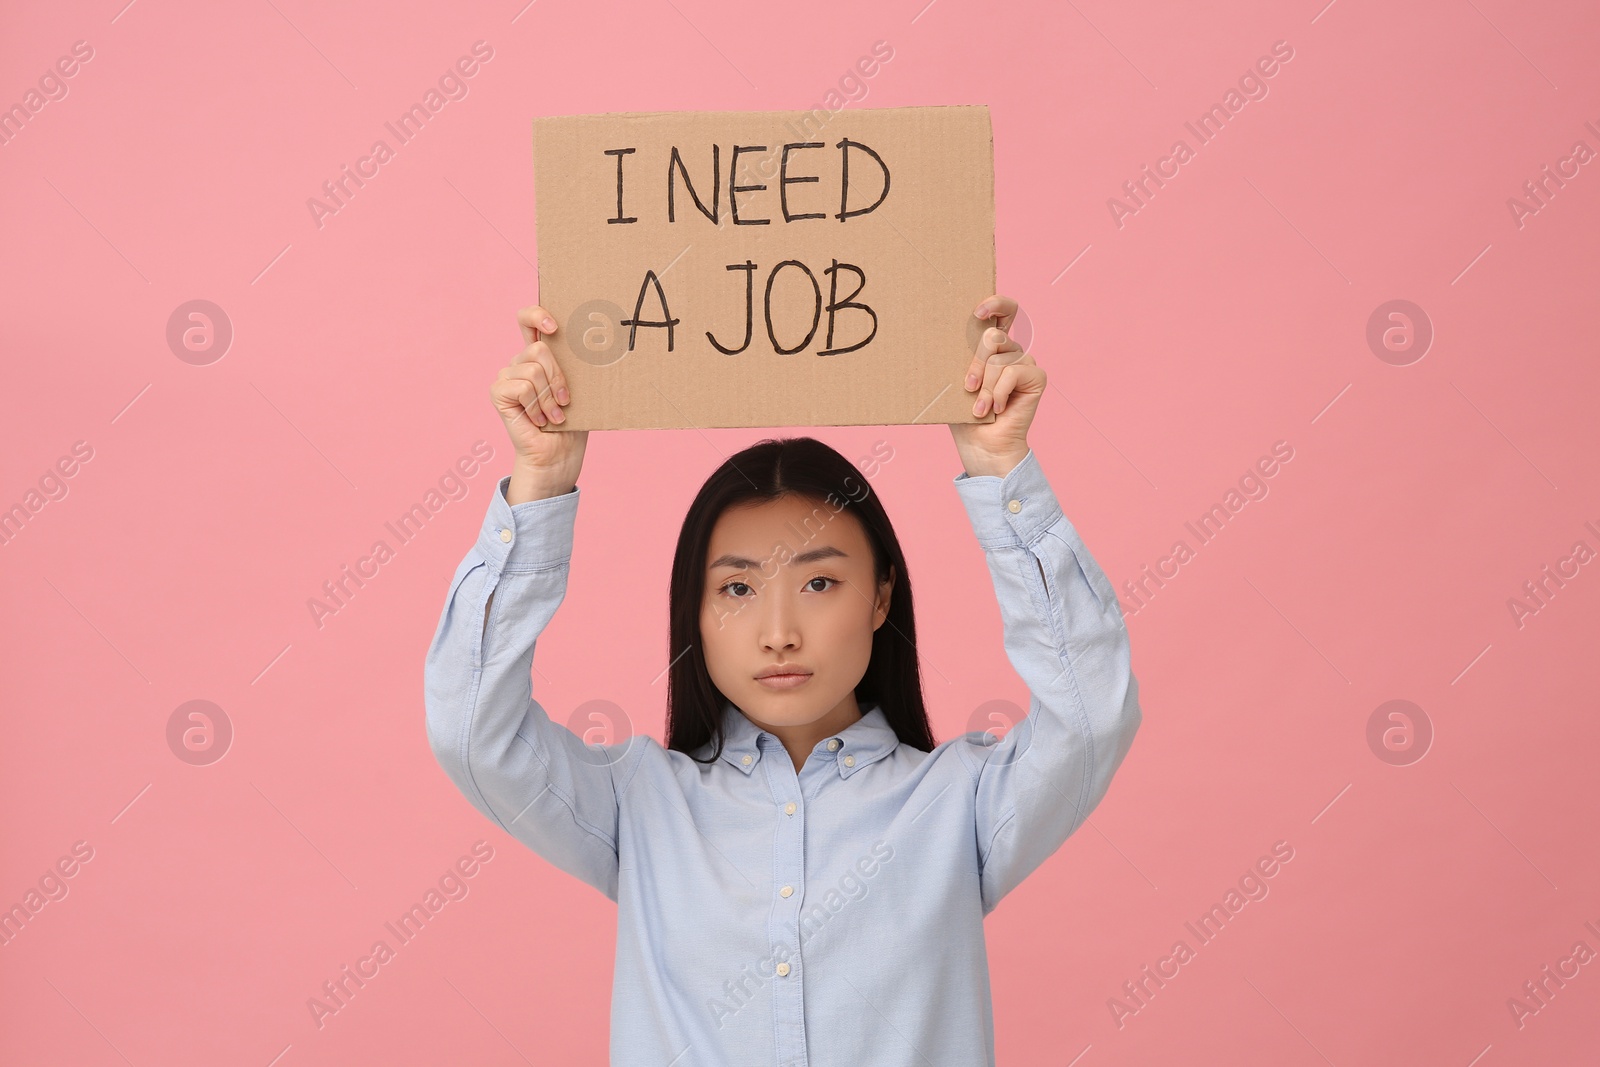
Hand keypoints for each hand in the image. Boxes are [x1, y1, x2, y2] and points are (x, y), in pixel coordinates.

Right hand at [492, 304, 587, 500]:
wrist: (559, 454)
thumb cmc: (573, 421)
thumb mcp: (579, 387)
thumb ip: (573, 364)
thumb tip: (592, 343)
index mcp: (540, 355)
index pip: (528, 320)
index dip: (537, 315)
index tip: (555, 327)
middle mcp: (520, 361)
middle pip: (540, 349)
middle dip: (558, 377)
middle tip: (565, 401)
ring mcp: (507, 375)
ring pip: (533, 369)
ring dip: (549, 398)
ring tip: (554, 416)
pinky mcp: (498, 392)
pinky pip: (522, 387)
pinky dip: (536, 406)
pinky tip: (539, 420)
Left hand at [949, 294, 1045, 477]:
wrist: (981, 445)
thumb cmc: (964, 414)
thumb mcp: (955, 380)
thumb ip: (957, 356)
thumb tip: (933, 335)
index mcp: (992, 346)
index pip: (1003, 310)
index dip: (995, 303)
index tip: (978, 312)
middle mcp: (1011, 350)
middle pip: (994, 336)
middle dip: (976, 364)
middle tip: (968, 387)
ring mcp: (1025, 362)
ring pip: (999, 359)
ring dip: (985, 388)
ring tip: (980, 408)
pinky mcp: (1036, 377)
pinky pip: (1012, 373)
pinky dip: (998, 393)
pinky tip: (997, 409)